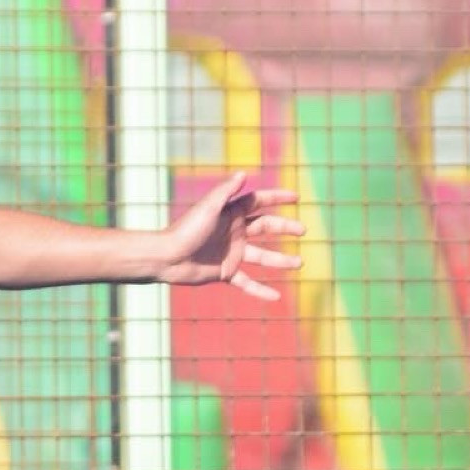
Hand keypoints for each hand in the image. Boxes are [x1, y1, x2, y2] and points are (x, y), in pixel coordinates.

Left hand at [157, 173, 302, 297]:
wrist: (167, 258)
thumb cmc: (186, 230)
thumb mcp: (209, 208)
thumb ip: (226, 191)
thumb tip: (244, 173)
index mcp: (231, 214)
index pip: (260, 202)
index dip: (278, 198)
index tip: (297, 197)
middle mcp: (234, 232)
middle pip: (266, 228)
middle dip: (285, 228)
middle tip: (303, 230)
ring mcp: (231, 253)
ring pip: (263, 257)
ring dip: (281, 260)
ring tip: (299, 263)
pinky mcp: (225, 272)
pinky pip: (247, 282)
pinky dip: (260, 290)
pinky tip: (276, 296)